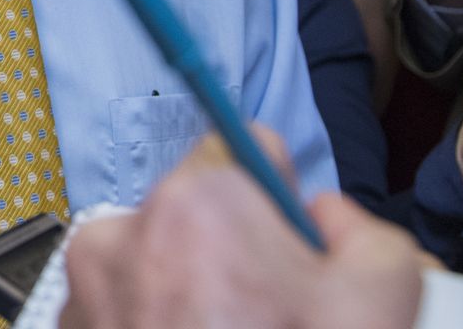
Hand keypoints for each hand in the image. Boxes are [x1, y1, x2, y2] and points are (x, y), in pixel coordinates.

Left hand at [61, 129, 424, 328]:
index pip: (245, 151)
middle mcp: (122, 236)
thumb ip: (368, 235)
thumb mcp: (380, 305)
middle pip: (198, 216)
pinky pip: (119, 310)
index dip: (281, 205)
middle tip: (269, 322)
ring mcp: (83, 294)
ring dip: (189, 300)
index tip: (293, 251)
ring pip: (155, 266)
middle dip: (235, 259)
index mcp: (197, 207)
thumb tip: (331, 220)